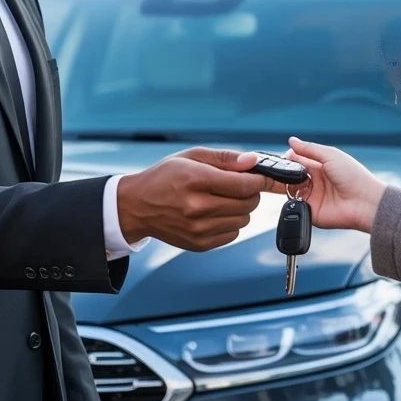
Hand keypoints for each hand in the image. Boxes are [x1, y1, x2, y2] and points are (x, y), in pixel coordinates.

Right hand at [117, 147, 272, 248]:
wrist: (136, 206)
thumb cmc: (163, 178)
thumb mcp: (191, 156)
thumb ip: (225, 158)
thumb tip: (254, 161)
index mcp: (196, 180)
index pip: (244, 184)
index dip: (260, 180)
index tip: (263, 177)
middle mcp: (197, 207)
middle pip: (248, 203)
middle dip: (250, 192)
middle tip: (239, 185)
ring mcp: (198, 229)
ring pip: (244, 220)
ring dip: (240, 208)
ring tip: (222, 199)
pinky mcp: (199, 244)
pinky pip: (232, 234)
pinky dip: (230, 223)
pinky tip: (214, 213)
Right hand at [283, 136, 386, 232]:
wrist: (365, 202)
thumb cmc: (354, 176)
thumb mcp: (331, 155)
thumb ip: (309, 149)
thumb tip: (291, 140)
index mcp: (320, 166)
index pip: (298, 160)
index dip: (289, 158)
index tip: (283, 157)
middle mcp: (315, 181)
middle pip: (292, 175)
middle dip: (285, 171)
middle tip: (283, 169)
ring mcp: (312, 196)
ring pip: (290, 189)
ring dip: (286, 184)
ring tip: (289, 180)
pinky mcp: (311, 211)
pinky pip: (295, 206)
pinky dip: (291, 200)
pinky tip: (294, 193)